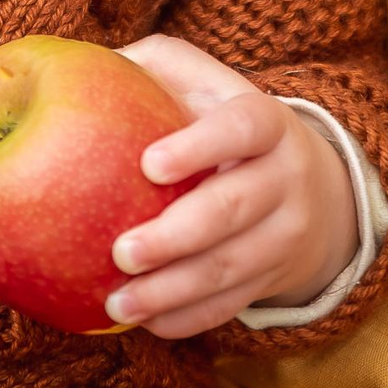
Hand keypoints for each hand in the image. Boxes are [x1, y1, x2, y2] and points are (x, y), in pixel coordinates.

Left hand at [104, 34, 359, 338]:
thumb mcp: (204, 82)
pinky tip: (144, 322)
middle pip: (234, 209)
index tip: (149, 165)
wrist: (313, 185)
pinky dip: (188, 318)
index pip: (242, 128)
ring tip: (117, 302)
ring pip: (231, 267)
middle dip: (176, 236)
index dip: (200, 146)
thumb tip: (74, 64)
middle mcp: (285, 177)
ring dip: (173, 290)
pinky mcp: (273, 277)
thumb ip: (153, 67)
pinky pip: (231, 304)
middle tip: (121, 252)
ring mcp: (285, 233)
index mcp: (265, 121)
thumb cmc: (223, 121)